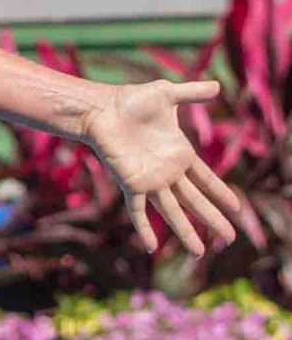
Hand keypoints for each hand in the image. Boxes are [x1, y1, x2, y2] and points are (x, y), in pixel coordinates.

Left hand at [82, 80, 245, 255]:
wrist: (102, 108)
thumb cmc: (132, 101)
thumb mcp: (167, 94)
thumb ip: (192, 93)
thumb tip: (218, 86)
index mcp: (180, 154)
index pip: (206, 179)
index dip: (221, 194)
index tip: (237, 208)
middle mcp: (167, 172)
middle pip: (195, 201)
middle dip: (213, 220)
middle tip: (231, 238)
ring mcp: (150, 180)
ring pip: (173, 212)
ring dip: (186, 232)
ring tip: (200, 253)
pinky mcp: (131, 183)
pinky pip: (138, 211)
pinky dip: (144, 228)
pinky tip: (152, 247)